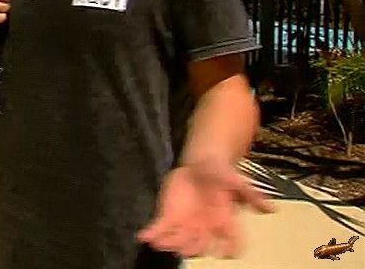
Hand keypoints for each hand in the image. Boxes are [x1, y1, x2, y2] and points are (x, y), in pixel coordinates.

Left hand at [137, 160, 274, 258]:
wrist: (202, 163)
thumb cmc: (222, 174)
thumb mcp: (237, 181)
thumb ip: (252, 194)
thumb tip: (273, 208)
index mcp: (224, 222)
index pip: (230, 243)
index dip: (228, 250)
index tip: (225, 253)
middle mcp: (205, 228)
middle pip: (200, 246)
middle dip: (192, 248)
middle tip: (184, 248)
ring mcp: (186, 224)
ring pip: (178, 241)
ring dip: (169, 243)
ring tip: (159, 243)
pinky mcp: (170, 216)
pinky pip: (160, 229)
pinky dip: (151, 234)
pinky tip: (144, 236)